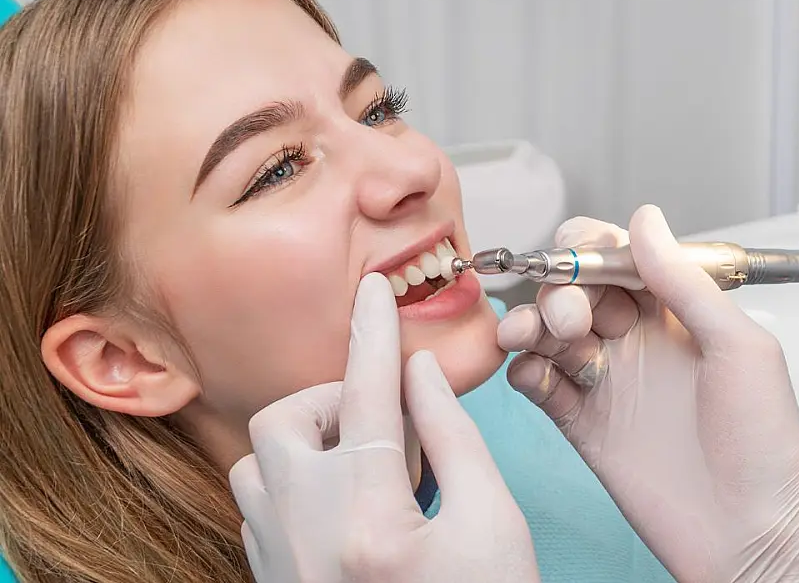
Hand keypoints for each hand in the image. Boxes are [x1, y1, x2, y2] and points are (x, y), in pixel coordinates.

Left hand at [230, 273, 538, 582]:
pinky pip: (258, 507)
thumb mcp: (495, 524)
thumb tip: (417, 372)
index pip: (366, 400)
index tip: (373, 290)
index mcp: (371, 526)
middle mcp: (307, 544)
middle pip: (284, 424)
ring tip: (369, 466)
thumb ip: (454, 437)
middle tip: (390, 423)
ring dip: (309, 443)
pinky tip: (349, 504)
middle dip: (335, 402)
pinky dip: (297, 484)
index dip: (374, 335)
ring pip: (257, 464)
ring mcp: (282, 568)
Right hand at [497, 205, 798, 582]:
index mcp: (678, 311)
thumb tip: (645, 220)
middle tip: (574, 319)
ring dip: (531, 324)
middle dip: (561, 290)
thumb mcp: (740, 347)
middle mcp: (639, 340)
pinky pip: (539, 384)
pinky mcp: (585, 423)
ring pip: (548, 332)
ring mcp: (609, 381)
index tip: (582, 260)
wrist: (752, 531)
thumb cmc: (765, 444)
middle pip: (575, 288)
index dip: (592, 250)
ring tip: (533, 339)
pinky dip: (525, 371)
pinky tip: (536, 376)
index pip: (619, 257)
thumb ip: (685, 283)